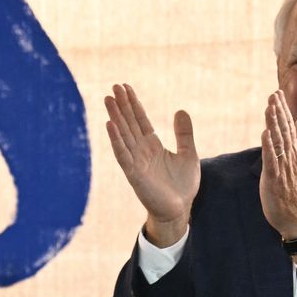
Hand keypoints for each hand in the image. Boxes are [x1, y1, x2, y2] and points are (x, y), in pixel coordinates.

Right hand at [104, 83, 198, 245]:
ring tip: (108, 100)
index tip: (125, 87)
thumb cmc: (182, 185)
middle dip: (121, 105)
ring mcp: (136, 161)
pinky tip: (110, 125)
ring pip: (123, 135)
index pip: (140, 120)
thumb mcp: (188, 154)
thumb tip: (180, 110)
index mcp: (152, 145)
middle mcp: (141, 150)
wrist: (180, 209)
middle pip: (129, 123)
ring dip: (115, 117)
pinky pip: (122, 154)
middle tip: (113, 86)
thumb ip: (184, 133)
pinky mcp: (134, 173)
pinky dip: (116, 140)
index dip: (133, 103)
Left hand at [259, 92, 296, 241]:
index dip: (283, 110)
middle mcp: (291, 158)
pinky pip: (272, 160)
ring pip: (278, 142)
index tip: (277, 93)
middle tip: (273, 94)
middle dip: (279, 112)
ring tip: (270, 106)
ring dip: (274, 123)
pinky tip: (265, 133)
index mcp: (295, 153)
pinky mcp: (275, 179)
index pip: (289, 127)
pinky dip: (269, 146)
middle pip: (284, 131)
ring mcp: (284, 167)